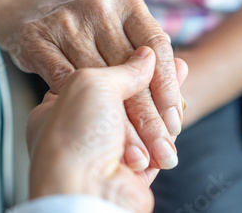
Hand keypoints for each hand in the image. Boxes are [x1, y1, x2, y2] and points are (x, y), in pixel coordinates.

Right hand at [0, 0, 183, 169]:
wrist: (26, 9)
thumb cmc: (86, 28)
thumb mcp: (120, 26)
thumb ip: (148, 49)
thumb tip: (184, 72)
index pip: (156, 47)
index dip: (168, 88)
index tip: (174, 122)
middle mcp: (98, 4)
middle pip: (130, 68)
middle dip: (148, 115)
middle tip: (162, 150)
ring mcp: (66, 19)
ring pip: (99, 80)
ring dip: (120, 123)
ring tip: (135, 154)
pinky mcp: (36, 38)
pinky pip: (64, 80)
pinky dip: (81, 110)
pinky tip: (97, 134)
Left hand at [26, 47, 186, 212]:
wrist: (86, 191)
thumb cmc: (74, 139)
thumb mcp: (91, 84)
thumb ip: (122, 69)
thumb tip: (144, 56)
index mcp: (62, 107)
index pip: (97, 79)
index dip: (123, 64)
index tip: (144, 51)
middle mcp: (84, 130)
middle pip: (123, 98)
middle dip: (148, 79)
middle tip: (168, 60)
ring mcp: (108, 150)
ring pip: (142, 120)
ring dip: (161, 98)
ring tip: (180, 70)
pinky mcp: (134, 168)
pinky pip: (156, 142)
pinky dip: (167, 125)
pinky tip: (179, 106)